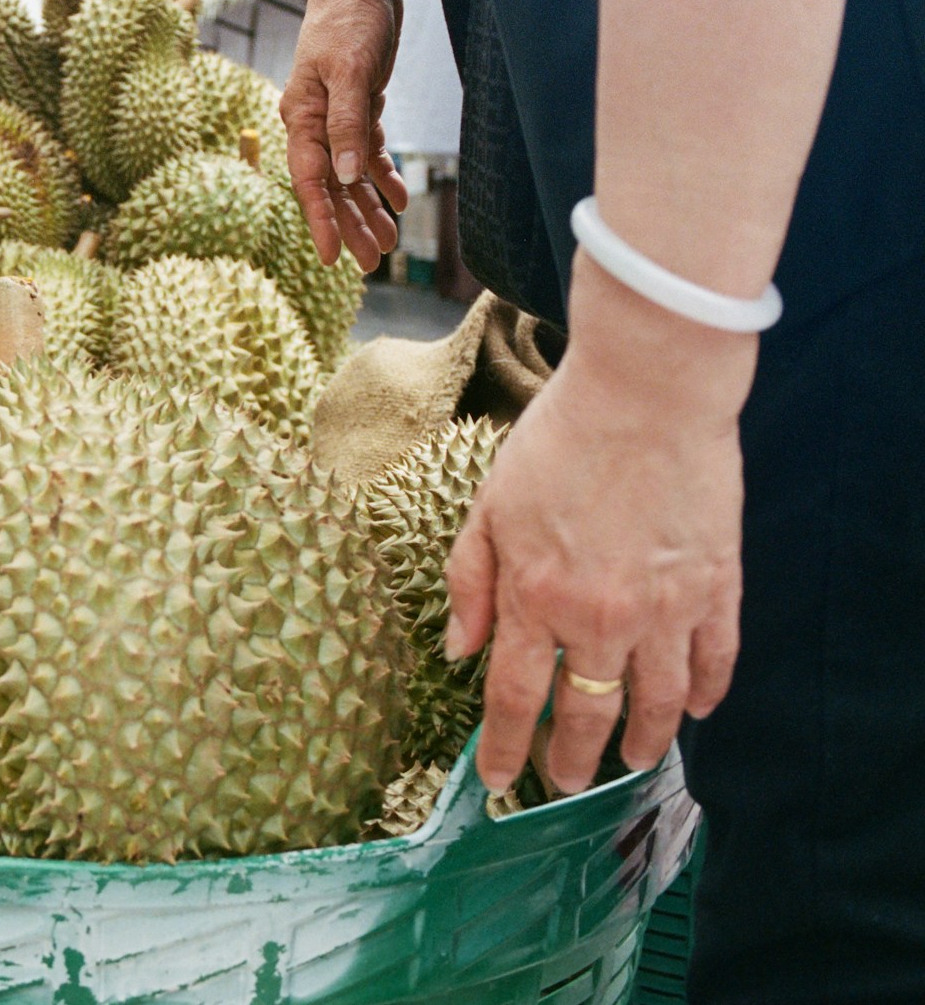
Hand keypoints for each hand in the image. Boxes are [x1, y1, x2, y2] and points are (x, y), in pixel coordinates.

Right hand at [280, 0, 410, 270]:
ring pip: (349, 174)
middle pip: (330, 185)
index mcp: (302, 116)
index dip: (321, 222)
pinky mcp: (358, 104)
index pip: (309, 181)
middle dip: (350, 223)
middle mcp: (313, 122)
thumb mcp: (352, 70)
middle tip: (370, 262)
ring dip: (367, 206)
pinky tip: (397, 198)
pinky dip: (381, 175)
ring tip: (387, 241)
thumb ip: (348, 124)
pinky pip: (367, 151)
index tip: (332, 259)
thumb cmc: (350, 17)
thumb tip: (345, 176)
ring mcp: (335, 115)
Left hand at [444, 255, 751, 793]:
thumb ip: (471, 583)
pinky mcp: (716, 586)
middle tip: (565, 783)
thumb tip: (459, 651)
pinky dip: (706, 693)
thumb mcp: (487, 506)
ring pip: (657, 703)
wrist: (647, 392)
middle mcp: (600, 618)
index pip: (516, 699)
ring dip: (643, 742)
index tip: (496, 782)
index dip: (505, 748)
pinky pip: (716, 659)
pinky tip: (694, 712)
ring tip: (631, 763)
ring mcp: (665, 608)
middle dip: (572, 760)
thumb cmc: (558, 441)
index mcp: (536, 598)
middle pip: (588, 714)